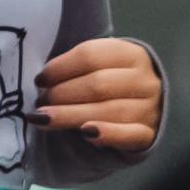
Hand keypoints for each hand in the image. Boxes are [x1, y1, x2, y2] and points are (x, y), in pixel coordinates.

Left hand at [36, 35, 161, 149]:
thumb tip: (42, 81)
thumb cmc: (110, 83)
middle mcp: (144, 80)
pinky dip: (108, 134)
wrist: (141, 107)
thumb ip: (73, 68)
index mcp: (131, 55)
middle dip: (61, 94)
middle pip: (98, 85)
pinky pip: (129, 135)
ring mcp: (149, 108)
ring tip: (44, 118)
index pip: (91, 56)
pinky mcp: (149, 134)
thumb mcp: (97, 66)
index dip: (60, 68)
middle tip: (40, 102)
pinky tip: (86, 133)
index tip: (40, 80)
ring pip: (108, 111)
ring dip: (69, 115)